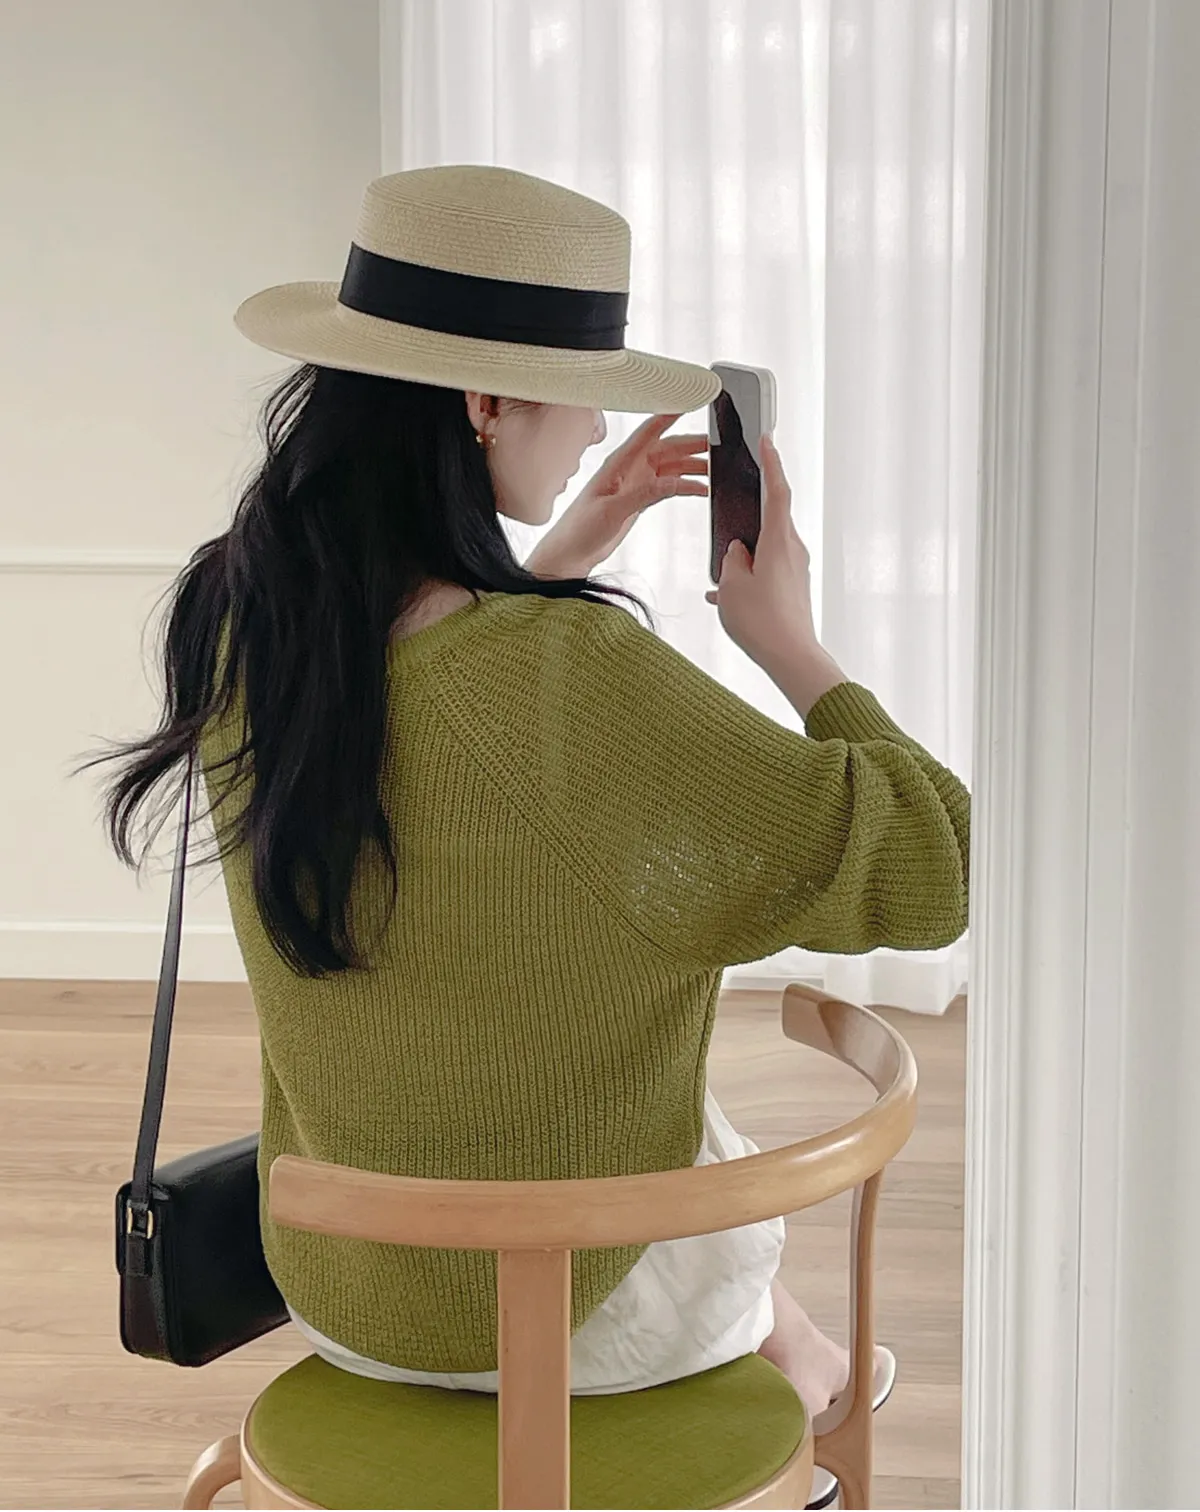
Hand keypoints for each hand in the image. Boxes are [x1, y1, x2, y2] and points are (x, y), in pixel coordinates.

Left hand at [525, 414, 707, 578]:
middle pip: (668, 448)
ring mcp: (637, 483)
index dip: (670, 415)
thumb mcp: (612, 510)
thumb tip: (673, 482)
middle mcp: (630, 468)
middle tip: (717, 447)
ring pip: (672, 467)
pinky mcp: (641, 499)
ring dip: (693, 468)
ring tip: (715, 472)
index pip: (649, 431)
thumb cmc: (579, 529)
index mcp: (619, 462)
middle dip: (693, 446)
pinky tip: (701, 490)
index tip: (691, 403)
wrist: (571, 554)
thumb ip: (643, 494)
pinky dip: (686, 487)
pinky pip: (669, 486)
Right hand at [704, 436, 834, 683]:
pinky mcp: (795, 587)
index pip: (777, 491)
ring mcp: (797, 569)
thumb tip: (738, 551)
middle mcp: (793, 550)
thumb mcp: (731, 587)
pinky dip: (749, 579)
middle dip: (749, 516)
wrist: (792, 658)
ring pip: (766, 549)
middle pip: (770, 520)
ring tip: (723, 580)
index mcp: (778, 541)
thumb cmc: (762, 623)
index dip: (771, 463)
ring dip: (745, 557)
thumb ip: (731, 560)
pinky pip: (768, 572)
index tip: (767, 440)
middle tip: (735, 505)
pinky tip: (729, 599)